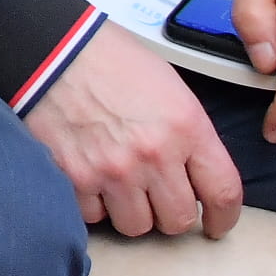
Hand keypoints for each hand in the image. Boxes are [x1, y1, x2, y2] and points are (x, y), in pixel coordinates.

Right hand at [25, 26, 243, 235]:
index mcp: (185, 127)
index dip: (223, 217)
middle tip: (157, 196)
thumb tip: (195, 175)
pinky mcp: (76, 179)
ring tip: (120, 185)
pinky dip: (95, 204)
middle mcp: (154, 155)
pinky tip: (91, 177)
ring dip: (131, 211)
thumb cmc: (110, 60)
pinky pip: (95, 217)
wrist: (52, 49)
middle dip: (170, 212)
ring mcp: (113, 171)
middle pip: (178, 220)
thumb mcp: (169, 88)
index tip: (216, 224)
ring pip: (137, 226)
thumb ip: (188, 136)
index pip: (222, 192)